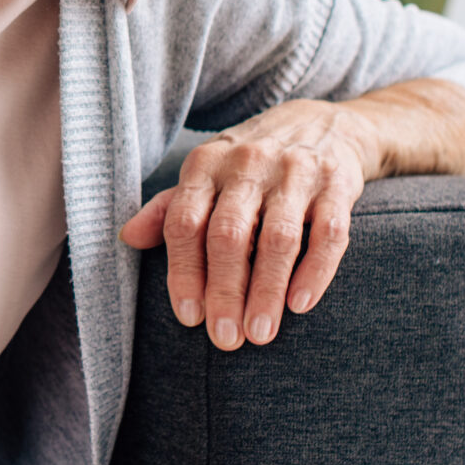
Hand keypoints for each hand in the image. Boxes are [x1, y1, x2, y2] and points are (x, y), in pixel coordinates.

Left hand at [118, 99, 374, 351]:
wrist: (323, 125)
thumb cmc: (250, 165)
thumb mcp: (205, 175)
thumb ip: (168, 209)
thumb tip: (127, 238)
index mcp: (206, 165)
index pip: (185, 223)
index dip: (184, 272)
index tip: (189, 316)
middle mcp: (248, 164)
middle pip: (229, 235)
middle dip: (224, 292)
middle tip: (225, 338)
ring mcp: (296, 173)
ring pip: (278, 239)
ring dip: (266, 291)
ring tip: (260, 333)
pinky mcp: (338, 185)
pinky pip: (328, 234)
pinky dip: (315, 272)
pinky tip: (299, 304)